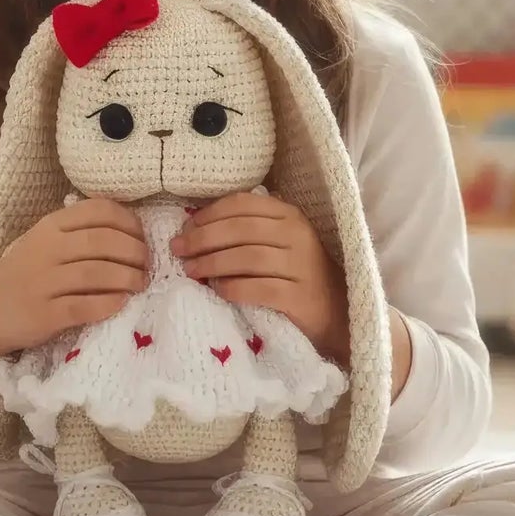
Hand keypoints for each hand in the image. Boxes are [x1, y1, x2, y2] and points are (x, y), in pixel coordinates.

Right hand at [0, 196, 148, 355]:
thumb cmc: (25, 274)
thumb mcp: (45, 242)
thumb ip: (78, 232)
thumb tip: (132, 230)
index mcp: (51, 226)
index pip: (99, 211)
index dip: (129, 222)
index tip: (142, 237)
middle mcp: (47, 249)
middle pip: (104, 241)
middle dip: (135, 251)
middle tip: (147, 264)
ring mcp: (44, 282)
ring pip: (97, 272)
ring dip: (128, 278)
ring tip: (140, 284)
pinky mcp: (44, 314)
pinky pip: (84, 306)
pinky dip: (108, 303)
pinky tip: (121, 303)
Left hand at [171, 191, 350, 364]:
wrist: (336, 312)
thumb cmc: (297, 273)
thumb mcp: (278, 241)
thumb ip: (247, 229)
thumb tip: (195, 226)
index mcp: (289, 215)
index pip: (242, 204)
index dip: (209, 213)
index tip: (185, 226)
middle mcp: (297, 235)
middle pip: (240, 229)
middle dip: (202, 239)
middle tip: (177, 250)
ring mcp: (302, 266)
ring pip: (246, 258)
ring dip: (212, 263)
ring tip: (191, 271)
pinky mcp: (300, 298)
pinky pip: (258, 289)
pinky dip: (233, 288)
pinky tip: (218, 290)